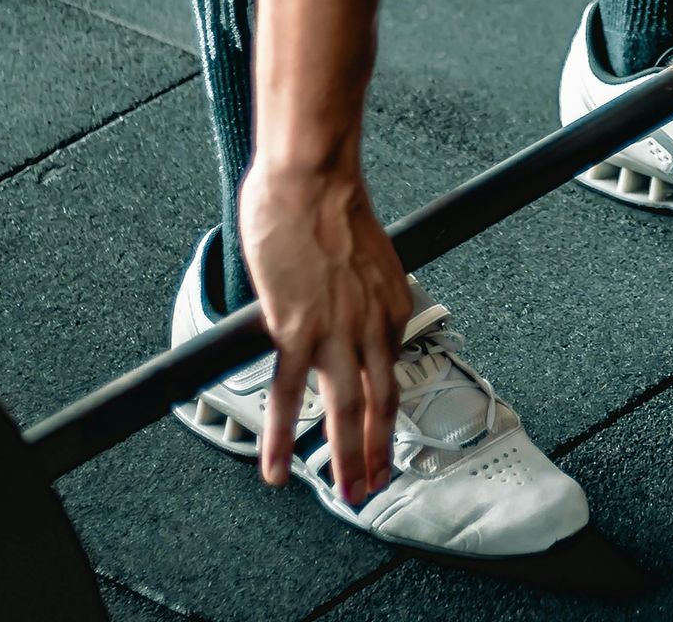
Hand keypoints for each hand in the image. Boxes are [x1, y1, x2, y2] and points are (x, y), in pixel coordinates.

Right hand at [238, 159, 412, 504]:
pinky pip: (291, 395)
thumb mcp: (369, 255)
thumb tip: (346, 306)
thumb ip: (363, 291)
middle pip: (380, 404)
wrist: (312, 182)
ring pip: (345, 410)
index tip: (385, 437)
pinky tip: (280, 467)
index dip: (389, 411)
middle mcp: (373, 325)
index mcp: (393, 305)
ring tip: (346, 491)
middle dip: (379, 452)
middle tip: (373, 486)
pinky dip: (284, 437)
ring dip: (346, 458)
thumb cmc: (331, 205)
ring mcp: (337, 332)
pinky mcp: (297, 330)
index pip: (393, 370)